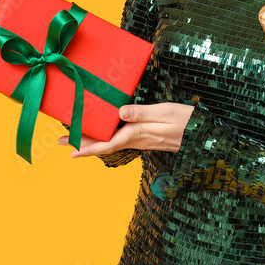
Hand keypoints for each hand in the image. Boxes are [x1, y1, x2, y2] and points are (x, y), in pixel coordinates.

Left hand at [58, 103, 195, 156]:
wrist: (204, 135)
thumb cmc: (186, 121)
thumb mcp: (165, 113)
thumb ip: (142, 113)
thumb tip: (119, 113)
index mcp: (138, 135)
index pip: (107, 144)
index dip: (87, 148)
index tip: (70, 152)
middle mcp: (136, 140)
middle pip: (104, 145)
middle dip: (82, 144)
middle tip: (61, 141)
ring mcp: (141, 140)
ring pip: (110, 142)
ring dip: (91, 140)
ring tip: (73, 135)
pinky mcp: (145, 136)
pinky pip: (120, 138)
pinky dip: (106, 135)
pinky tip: (102, 129)